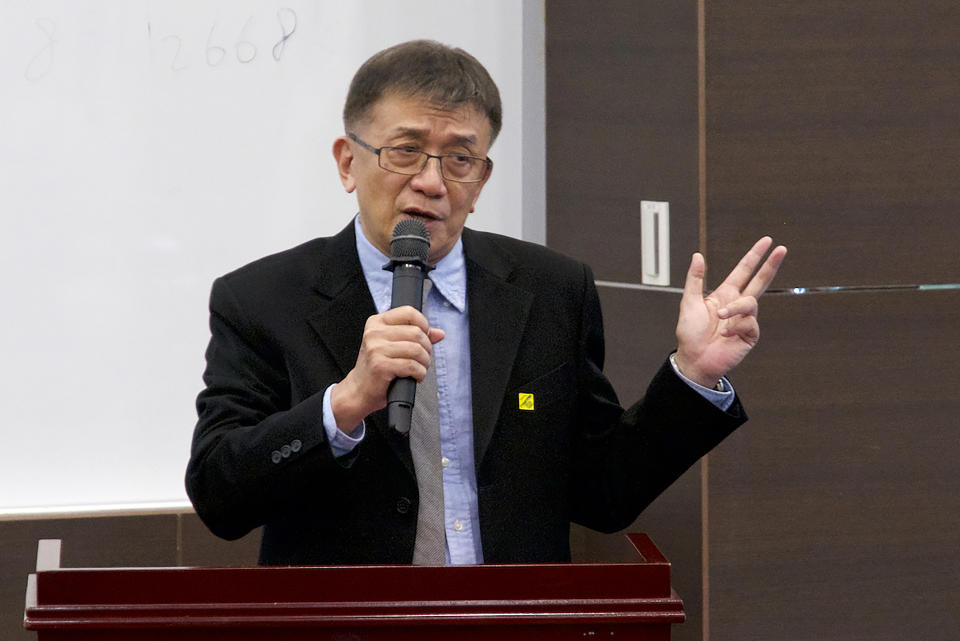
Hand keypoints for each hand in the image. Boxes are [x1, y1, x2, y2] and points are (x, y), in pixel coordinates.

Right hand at [331, 307, 444, 431]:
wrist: (360, 390)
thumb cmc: (379, 366)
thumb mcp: (394, 345)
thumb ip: (416, 336)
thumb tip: (440, 333)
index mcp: (377, 322)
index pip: (409, 312)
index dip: (423, 324)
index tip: (425, 338)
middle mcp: (374, 332)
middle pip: (416, 332)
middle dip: (427, 348)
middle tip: (423, 359)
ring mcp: (375, 348)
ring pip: (416, 349)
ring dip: (425, 362)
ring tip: (420, 368)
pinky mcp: (380, 365)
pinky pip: (411, 366)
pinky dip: (420, 373)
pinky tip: (416, 377)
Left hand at [674, 237, 786, 387]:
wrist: (694, 359)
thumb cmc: (690, 334)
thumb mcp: (689, 302)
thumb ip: (694, 279)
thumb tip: (697, 256)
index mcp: (725, 294)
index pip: (744, 271)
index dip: (754, 256)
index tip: (766, 241)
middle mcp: (737, 305)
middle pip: (760, 281)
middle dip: (770, 265)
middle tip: (782, 249)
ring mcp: (745, 320)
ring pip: (750, 303)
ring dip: (735, 308)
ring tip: (720, 317)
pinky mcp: (749, 335)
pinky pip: (749, 323)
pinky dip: (735, 326)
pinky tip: (725, 334)